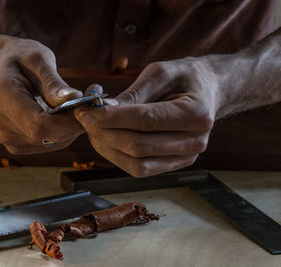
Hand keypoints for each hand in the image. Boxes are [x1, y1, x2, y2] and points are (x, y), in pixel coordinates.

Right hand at [0, 38, 83, 153]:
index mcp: (2, 95)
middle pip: (45, 136)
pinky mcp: (12, 143)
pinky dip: (58, 134)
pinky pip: (44, 145)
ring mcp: (3, 135)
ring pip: (48, 143)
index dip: (67, 123)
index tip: (86, 108)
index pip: (39, 125)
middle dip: (71, 125)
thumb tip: (73, 98)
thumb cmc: (20, 58)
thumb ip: (53, 82)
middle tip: (82, 105)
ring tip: (68, 107)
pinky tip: (57, 116)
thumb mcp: (38, 58)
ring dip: (66, 129)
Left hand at [74, 58, 216, 176]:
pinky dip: (117, 156)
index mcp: (197, 114)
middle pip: (138, 146)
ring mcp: (186, 157)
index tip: (85, 110)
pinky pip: (140, 168)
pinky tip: (106, 138)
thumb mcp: (160, 72)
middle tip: (85, 118)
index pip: (145, 121)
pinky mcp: (174, 164)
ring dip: (107, 148)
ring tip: (93, 128)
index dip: (111, 118)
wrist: (208, 91)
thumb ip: (133, 94)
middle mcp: (195, 141)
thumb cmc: (183, 77)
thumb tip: (103, 110)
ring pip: (137, 164)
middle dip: (104, 133)